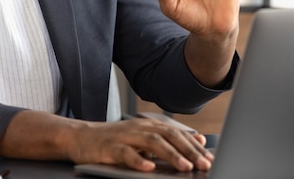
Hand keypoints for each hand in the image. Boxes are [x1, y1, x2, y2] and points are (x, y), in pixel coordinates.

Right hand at [0, 111, 212, 172]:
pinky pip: (126, 154)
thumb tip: (198, 139)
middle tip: (204, 165)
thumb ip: (169, 138)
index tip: (211, 159)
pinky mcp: (110, 147)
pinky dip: (138, 160)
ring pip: (151, 143)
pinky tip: (149, 168)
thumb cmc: (115, 140)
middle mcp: (140, 127)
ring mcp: (125, 136)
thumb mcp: (144, 137)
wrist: (81, 137)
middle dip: (188, 151)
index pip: (177, 134)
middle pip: (168, 137)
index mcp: (150, 125)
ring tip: (184, 167)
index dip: (195, 146)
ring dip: (170, 155)